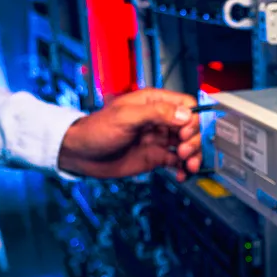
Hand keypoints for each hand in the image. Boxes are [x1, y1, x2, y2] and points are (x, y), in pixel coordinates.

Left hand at [57, 89, 202, 178]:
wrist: (82, 154)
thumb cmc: (97, 130)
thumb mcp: (126, 117)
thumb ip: (157, 113)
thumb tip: (185, 115)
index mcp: (154, 103)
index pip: (186, 105)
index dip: (192, 119)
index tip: (186, 133)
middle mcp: (160, 120)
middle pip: (191, 127)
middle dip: (194, 140)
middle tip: (184, 151)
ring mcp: (160, 139)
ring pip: (189, 145)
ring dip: (194, 156)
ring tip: (188, 165)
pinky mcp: (157, 156)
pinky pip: (179, 162)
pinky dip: (184, 169)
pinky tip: (181, 173)